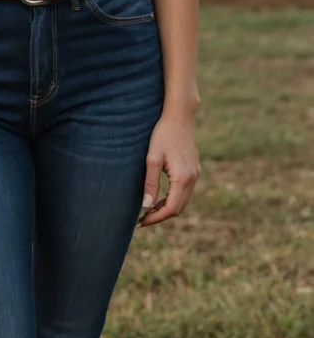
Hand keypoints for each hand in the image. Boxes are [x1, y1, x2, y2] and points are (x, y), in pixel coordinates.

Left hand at [137, 112, 200, 227]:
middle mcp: (192, 178)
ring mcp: (195, 174)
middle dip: (161, 215)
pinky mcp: (194, 168)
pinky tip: (160, 195)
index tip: (141, 222)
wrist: (180, 116)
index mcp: (183, 178)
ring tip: (149, 208)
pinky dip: (173, 197)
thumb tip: (146, 206)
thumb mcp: (152, 158)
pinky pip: (185, 191)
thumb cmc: (163, 134)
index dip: (156, 218)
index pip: (171, 208)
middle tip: (142, 218)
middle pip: (179, 208)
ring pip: (183, 200)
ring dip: (167, 207)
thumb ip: (151, 183)